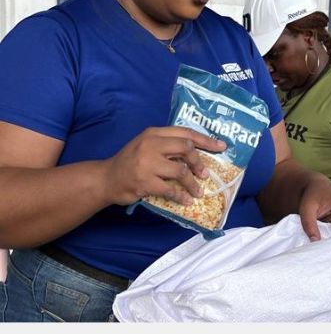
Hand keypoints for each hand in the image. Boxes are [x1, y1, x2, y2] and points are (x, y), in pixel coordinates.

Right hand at [102, 127, 226, 205]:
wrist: (106, 179)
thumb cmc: (131, 163)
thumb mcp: (147, 147)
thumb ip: (168, 147)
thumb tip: (197, 155)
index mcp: (153, 133)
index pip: (185, 132)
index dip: (206, 140)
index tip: (222, 147)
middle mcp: (150, 145)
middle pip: (186, 148)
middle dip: (199, 162)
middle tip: (204, 174)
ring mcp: (146, 163)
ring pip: (181, 171)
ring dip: (193, 184)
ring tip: (198, 192)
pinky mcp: (144, 182)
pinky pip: (170, 190)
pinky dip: (181, 196)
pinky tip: (186, 201)